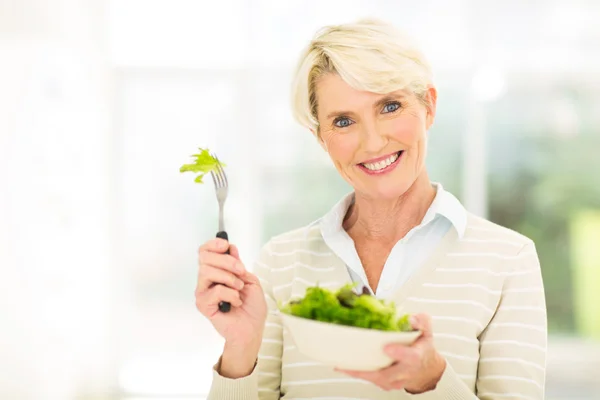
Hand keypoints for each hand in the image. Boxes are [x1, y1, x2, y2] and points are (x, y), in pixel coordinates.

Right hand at [195, 238, 267, 373]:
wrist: (252, 328)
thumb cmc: (251, 307)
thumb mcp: (250, 279)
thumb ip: (238, 264)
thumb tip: (230, 248)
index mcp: (217, 271)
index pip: (205, 251)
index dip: (213, 244)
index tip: (226, 245)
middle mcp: (207, 280)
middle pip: (204, 257)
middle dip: (226, 261)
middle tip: (240, 271)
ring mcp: (203, 292)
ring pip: (207, 271)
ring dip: (229, 278)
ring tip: (239, 288)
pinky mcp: (203, 304)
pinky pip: (215, 290)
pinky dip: (230, 294)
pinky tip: (235, 302)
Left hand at [336, 314, 445, 392]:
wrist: (425, 369)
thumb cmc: (422, 348)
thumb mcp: (426, 331)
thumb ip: (421, 321)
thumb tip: (412, 318)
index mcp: (415, 357)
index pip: (410, 357)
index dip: (399, 353)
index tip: (387, 348)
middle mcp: (404, 372)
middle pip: (387, 374)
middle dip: (369, 368)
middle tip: (351, 360)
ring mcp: (394, 380)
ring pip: (375, 378)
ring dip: (357, 372)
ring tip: (341, 364)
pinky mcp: (384, 383)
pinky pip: (369, 379)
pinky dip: (356, 373)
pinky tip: (343, 366)